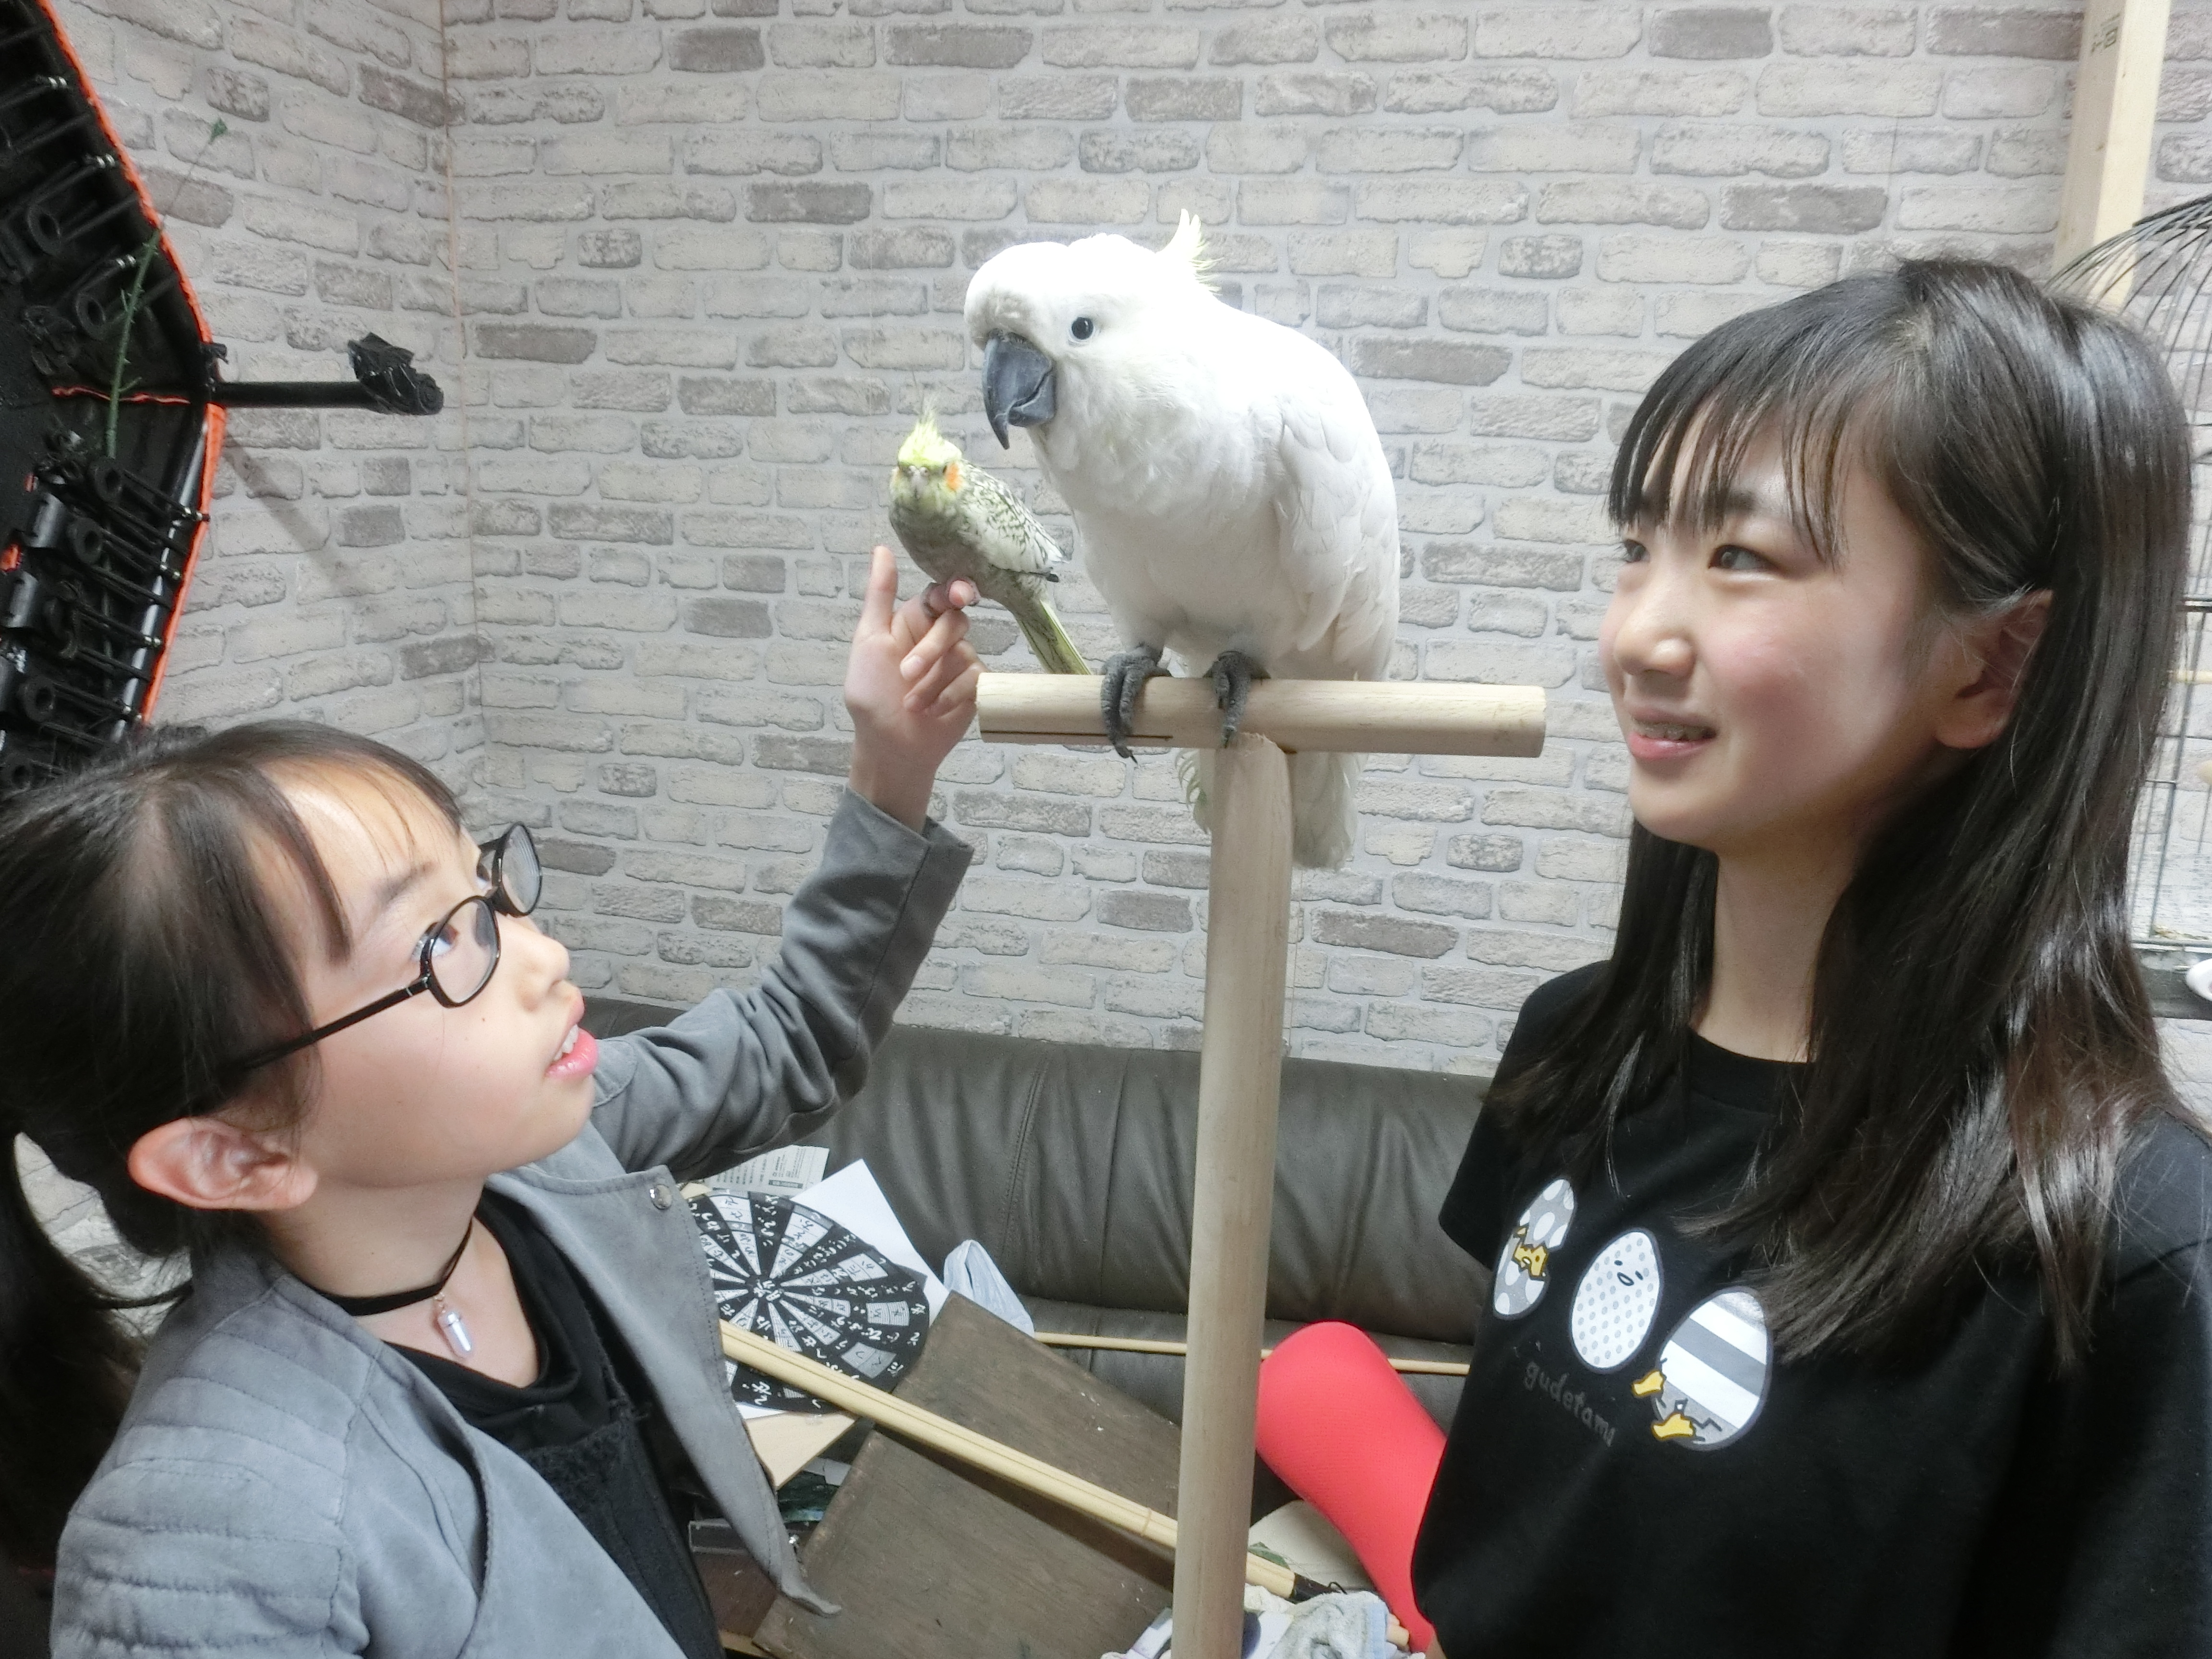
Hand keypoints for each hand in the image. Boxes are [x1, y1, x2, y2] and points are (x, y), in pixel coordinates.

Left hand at [844, 545, 980, 830]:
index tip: (959, 596)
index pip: (941, 594)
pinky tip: (932, 713)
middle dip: (932, 649)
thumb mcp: (869, 641)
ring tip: (912, 706)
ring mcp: (960, 663)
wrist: (889, 748)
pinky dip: (950, 697)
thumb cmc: (871, 697)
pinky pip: (975, 680)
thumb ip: (880, 596)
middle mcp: (940, 638)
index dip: (955, 590)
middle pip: (956, 621)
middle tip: (906, 674)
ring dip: (934, 682)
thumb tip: (882, 548)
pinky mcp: (975, 689)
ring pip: (964, 654)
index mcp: (914, 621)